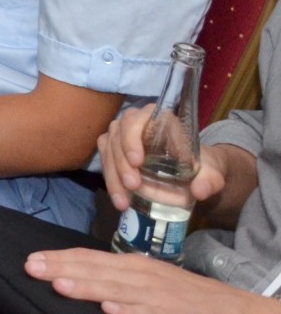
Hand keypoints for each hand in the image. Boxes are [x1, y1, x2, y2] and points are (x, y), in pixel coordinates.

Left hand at [25, 248, 271, 313]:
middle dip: (62, 270)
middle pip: (96, 271)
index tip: (31, 259)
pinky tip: (111, 311)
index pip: (90, 258)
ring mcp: (157, 297)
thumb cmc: (184, 295)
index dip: (61, 259)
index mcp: (133, 265)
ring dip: (88, 288)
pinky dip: (130, 312)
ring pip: (116, 290)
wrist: (230, 308)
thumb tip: (79, 278)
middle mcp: (142, 276)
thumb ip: (117, 278)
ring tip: (60, 285)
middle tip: (30, 267)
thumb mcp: (149, 279)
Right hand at [97, 106, 227, 212]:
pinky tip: (120, 199)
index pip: (141, 117)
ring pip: (108, 147)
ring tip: (123, 201)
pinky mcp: (115, 150)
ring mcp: (123, 135)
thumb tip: (198, 191)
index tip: (137, 161)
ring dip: (113, 174)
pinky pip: (105, 160)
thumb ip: (210, 181)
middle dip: (122, 161)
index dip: (133, 136)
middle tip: (133, 186)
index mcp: (162, 120)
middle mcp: (138, 122)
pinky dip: (110, 180)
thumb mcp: (212, 173)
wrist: (193, 174)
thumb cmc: (201, 167)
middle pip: (120, 134)